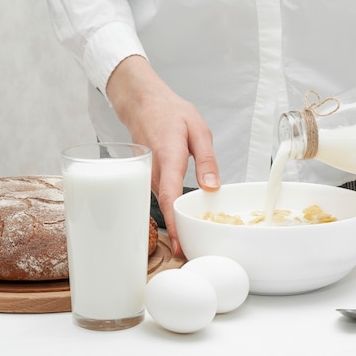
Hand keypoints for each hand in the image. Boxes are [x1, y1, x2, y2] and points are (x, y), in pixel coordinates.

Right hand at [106, 55, 219, 253]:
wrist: (141, 102)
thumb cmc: (170, 112)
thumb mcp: (198, 129)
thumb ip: (206, 159)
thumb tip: (213, 187)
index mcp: (169, 157)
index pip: (170, 196)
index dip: (175, 222)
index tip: (181, 244)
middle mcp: (154, 171)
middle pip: (166, 207)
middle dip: (179, 232)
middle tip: (196, 252)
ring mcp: (148, 176)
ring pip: (163, 205)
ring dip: (176, 223)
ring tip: (193, 242)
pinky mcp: (149, 178)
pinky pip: (161, 198)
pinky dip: (172, 211)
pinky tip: (186, 219)